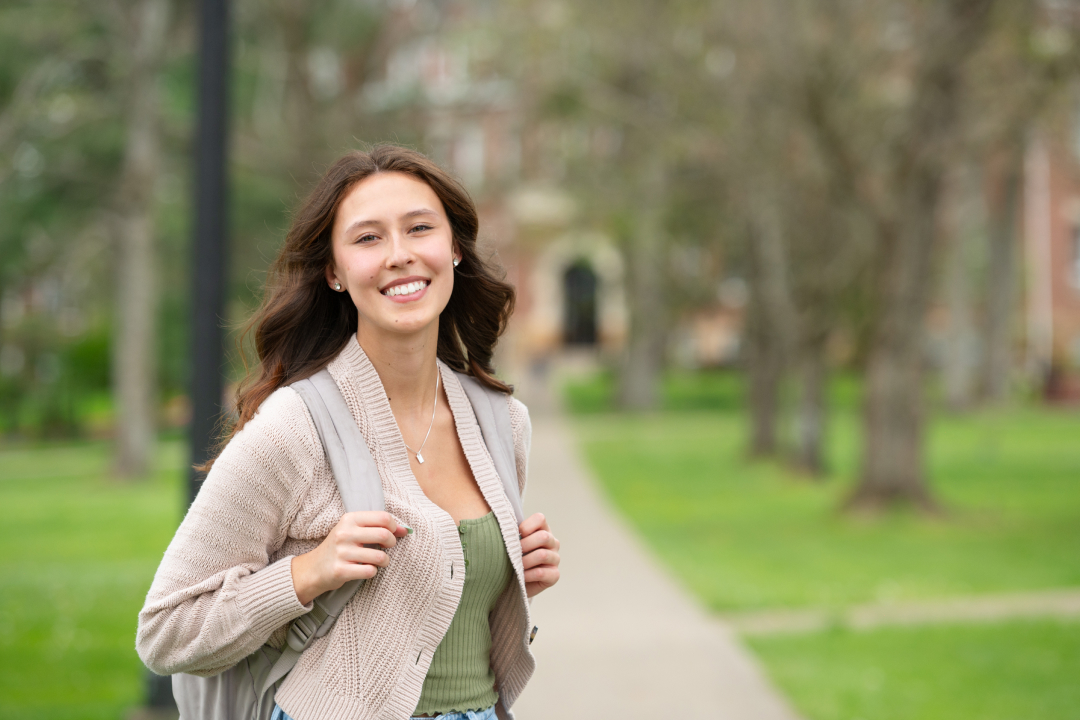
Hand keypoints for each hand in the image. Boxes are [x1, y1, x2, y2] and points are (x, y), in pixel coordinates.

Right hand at [291, 511, 408, 604]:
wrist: (314, 568)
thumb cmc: (340, 547)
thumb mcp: (354, 530)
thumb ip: (378, 526)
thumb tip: (406, 530)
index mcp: (350, 519)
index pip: (383, 517)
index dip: (394, 527)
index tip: (393, 534)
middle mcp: (345, 533)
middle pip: (384, 534)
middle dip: (391, 543)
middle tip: (387, 548)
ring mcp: (342, 552)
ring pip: (380, 557)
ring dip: (384, 561)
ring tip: (378, 561)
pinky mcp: (341, 570)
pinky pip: (370, 571)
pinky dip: (372, 572)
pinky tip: (366, 570)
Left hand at [519, 512, 559, 597]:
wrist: (514, 581)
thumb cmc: (512, 557)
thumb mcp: (512, 542)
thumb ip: (512, 532)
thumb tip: (504, 524)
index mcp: (543, 530)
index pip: (540, 519)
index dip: (526, 526)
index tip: (515, 535)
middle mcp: (552, 542)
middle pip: (543, 536)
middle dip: (524, 545)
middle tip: (513, 552)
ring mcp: (555, 559)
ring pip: (542, 555)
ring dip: (525, 561)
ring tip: (515, 565)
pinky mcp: (554, 575)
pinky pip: (541, 573)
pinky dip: (528, 575)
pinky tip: (521, 576)